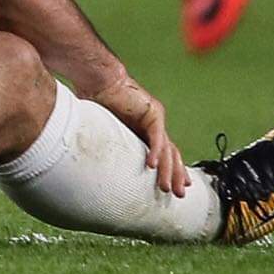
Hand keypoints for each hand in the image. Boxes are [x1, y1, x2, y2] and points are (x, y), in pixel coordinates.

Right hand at [101, 79, 189, 196]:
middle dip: (176, 176)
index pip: (164, 154)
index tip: (176, 187)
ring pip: (167, 150)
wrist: (97, 79)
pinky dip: (155, 153)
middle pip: (172, 155)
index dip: (172, 171)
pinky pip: (157, 137)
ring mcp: (156, 119)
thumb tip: (102, 165)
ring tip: (166, 188)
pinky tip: (152, 166)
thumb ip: (114, 144)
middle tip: (178, 194)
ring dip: (168, 171)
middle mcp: (154, 125)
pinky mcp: (153, 113)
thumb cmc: (96, 101)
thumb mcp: (106, 130)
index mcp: (144, 130)